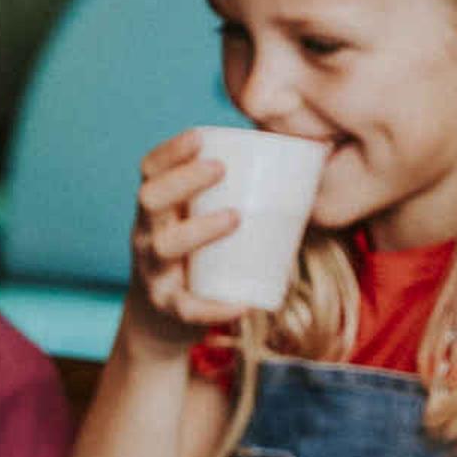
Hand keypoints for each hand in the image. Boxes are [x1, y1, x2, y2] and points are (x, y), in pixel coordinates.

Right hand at [125, 131, 257, 340]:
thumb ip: (231, 195)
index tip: (200, 136)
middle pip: (150, 199)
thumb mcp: (197, 222)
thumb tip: (309, 156)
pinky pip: (187, 307)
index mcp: (157, 209)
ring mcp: (154, 271)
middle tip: (221, 169)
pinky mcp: (168, 307)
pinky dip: (214, 307)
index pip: (151, 170)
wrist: (161, 320)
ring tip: (235, 217)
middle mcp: (147, 234)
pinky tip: (242, 305)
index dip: (171, 151)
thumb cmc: (196, 258)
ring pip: (165, 246)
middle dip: (183, 180)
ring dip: (199, 228)